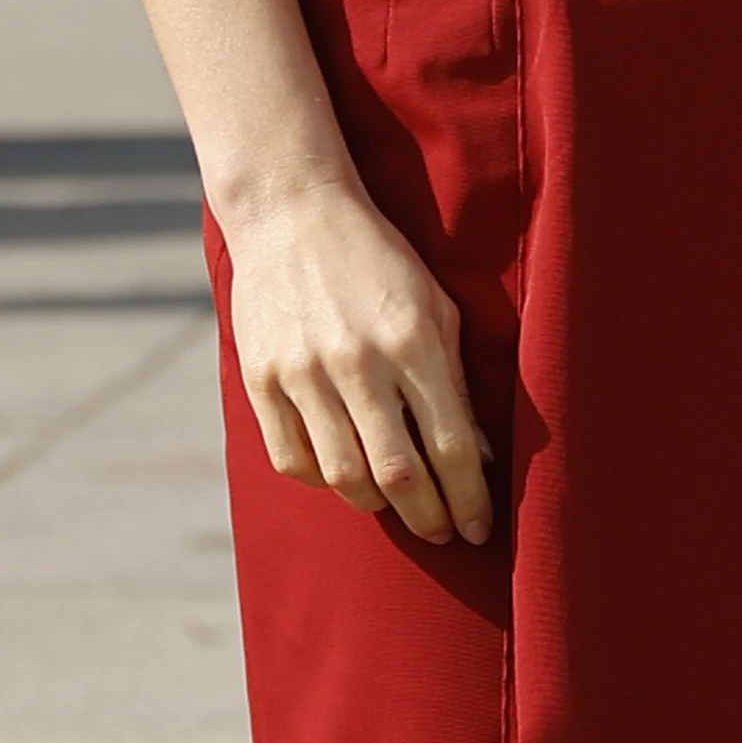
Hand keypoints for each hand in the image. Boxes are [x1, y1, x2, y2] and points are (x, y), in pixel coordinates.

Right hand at [223, 167, 490, 544]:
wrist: (292, 211)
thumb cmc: (378, 261)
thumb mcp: (435, 307)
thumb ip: (456, 382)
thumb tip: (475, 460)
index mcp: (414, 340)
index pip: (451, 446)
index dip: (471, 500)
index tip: (480, 529)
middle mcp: (358, 360)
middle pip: (398, 475)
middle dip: (429, 518)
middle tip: (442, 531)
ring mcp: (303, 371)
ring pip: (344, 476)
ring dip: (377, 506)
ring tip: (395, 505)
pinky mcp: (261, 377)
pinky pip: (293, 459)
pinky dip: (322, 481)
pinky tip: (343, 473)